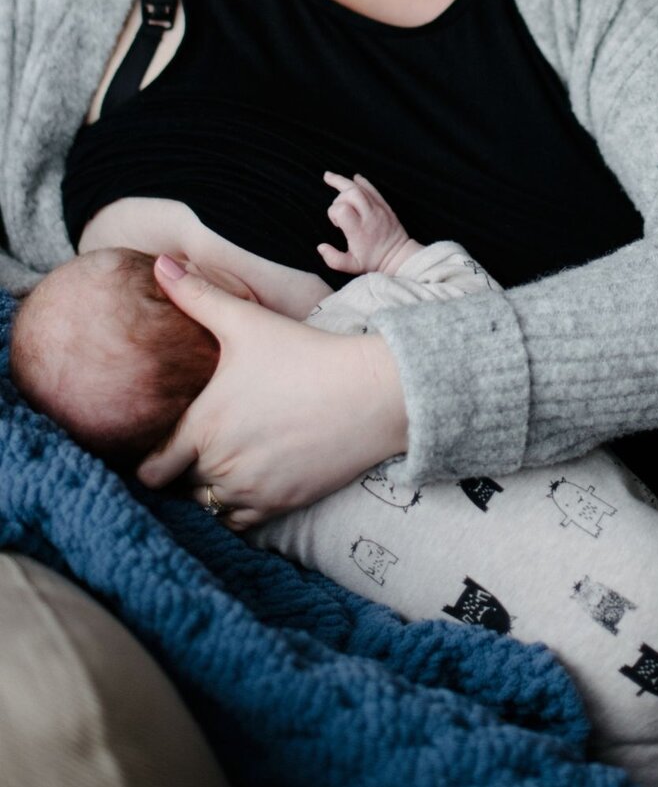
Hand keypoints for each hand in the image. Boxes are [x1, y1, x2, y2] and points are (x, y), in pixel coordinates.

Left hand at [136, 255, 408, 529]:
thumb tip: (161, 262)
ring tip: (223, 469)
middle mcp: (220, 464)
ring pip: (207, 508)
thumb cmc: (308, 353)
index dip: (153, 456)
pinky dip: (237, 511)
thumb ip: (198, 295)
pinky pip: (239, 524)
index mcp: (203, 426)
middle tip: (193, 457)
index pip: (150, 465)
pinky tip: (250, 483)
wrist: (376, 390)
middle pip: (176, 489)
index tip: (166, 445)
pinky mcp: (282, 504)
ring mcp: (252, 488)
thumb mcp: (248, 322)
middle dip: (180, 475)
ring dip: (209, 493)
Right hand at [316, 171, 419, 276]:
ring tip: (329, 176)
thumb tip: (321, 247)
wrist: (398, 256)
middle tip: (335, 206)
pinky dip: (362, 182)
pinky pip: (373, 189)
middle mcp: (370, 216)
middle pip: (351, 193)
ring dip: (344, 182)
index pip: (342, 209)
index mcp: (359, 230)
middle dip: (338, 197)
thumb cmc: (374, 261)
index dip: (333, 213)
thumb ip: (333, 259)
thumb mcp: (352, 266)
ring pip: (361, 188)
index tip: (337, 224)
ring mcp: (379, 209)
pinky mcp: (385, 206)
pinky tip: (353, 178)